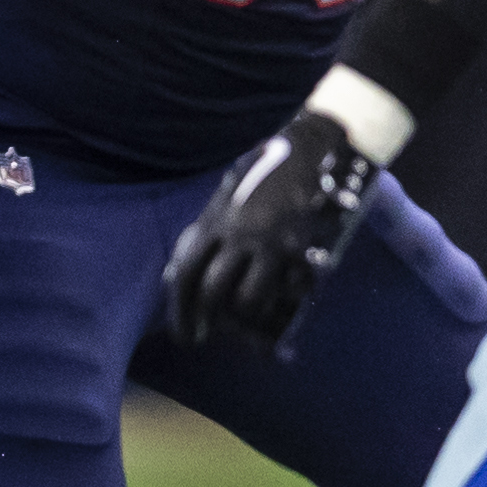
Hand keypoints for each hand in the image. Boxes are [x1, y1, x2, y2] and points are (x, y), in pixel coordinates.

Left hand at [163, 109, 378, 350]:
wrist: (306, 150)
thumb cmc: (259, 178)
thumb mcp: (222, 203)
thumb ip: (206, 236)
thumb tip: (181, 276)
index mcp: (212, 223)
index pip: (184, 275)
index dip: (180, 311)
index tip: (185, 335)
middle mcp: (237, 234)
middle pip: (213, 290)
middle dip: (208, 319)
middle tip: (206, 336)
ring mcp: (270, 241)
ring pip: (250, 296)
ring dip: (247, 314)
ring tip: (246, 318)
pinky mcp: (301, 245)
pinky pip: (291, 286)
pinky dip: (286, 299)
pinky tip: (285, 298)